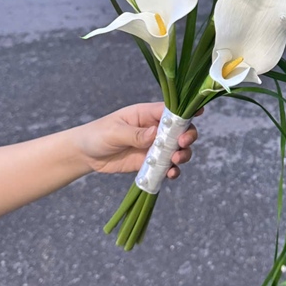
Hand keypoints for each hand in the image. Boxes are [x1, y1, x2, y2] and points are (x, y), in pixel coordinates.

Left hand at [73, 103, 200, 176]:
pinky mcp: (150, 163)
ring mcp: (154, 147)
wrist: (85, 155)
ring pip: (178, 149)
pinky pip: (167, 166)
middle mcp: (155, 129)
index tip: (199, 115)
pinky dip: (173, 170)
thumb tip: (156, 133)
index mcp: (147, 114)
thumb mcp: (114, 132)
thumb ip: (136, 134)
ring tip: (175, 161)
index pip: (171, 111)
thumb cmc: (98, 135)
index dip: (186, 112)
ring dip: (182, 154)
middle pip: (180, 130)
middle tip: (181, 144)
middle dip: (187, 136)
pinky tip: (170, 174)